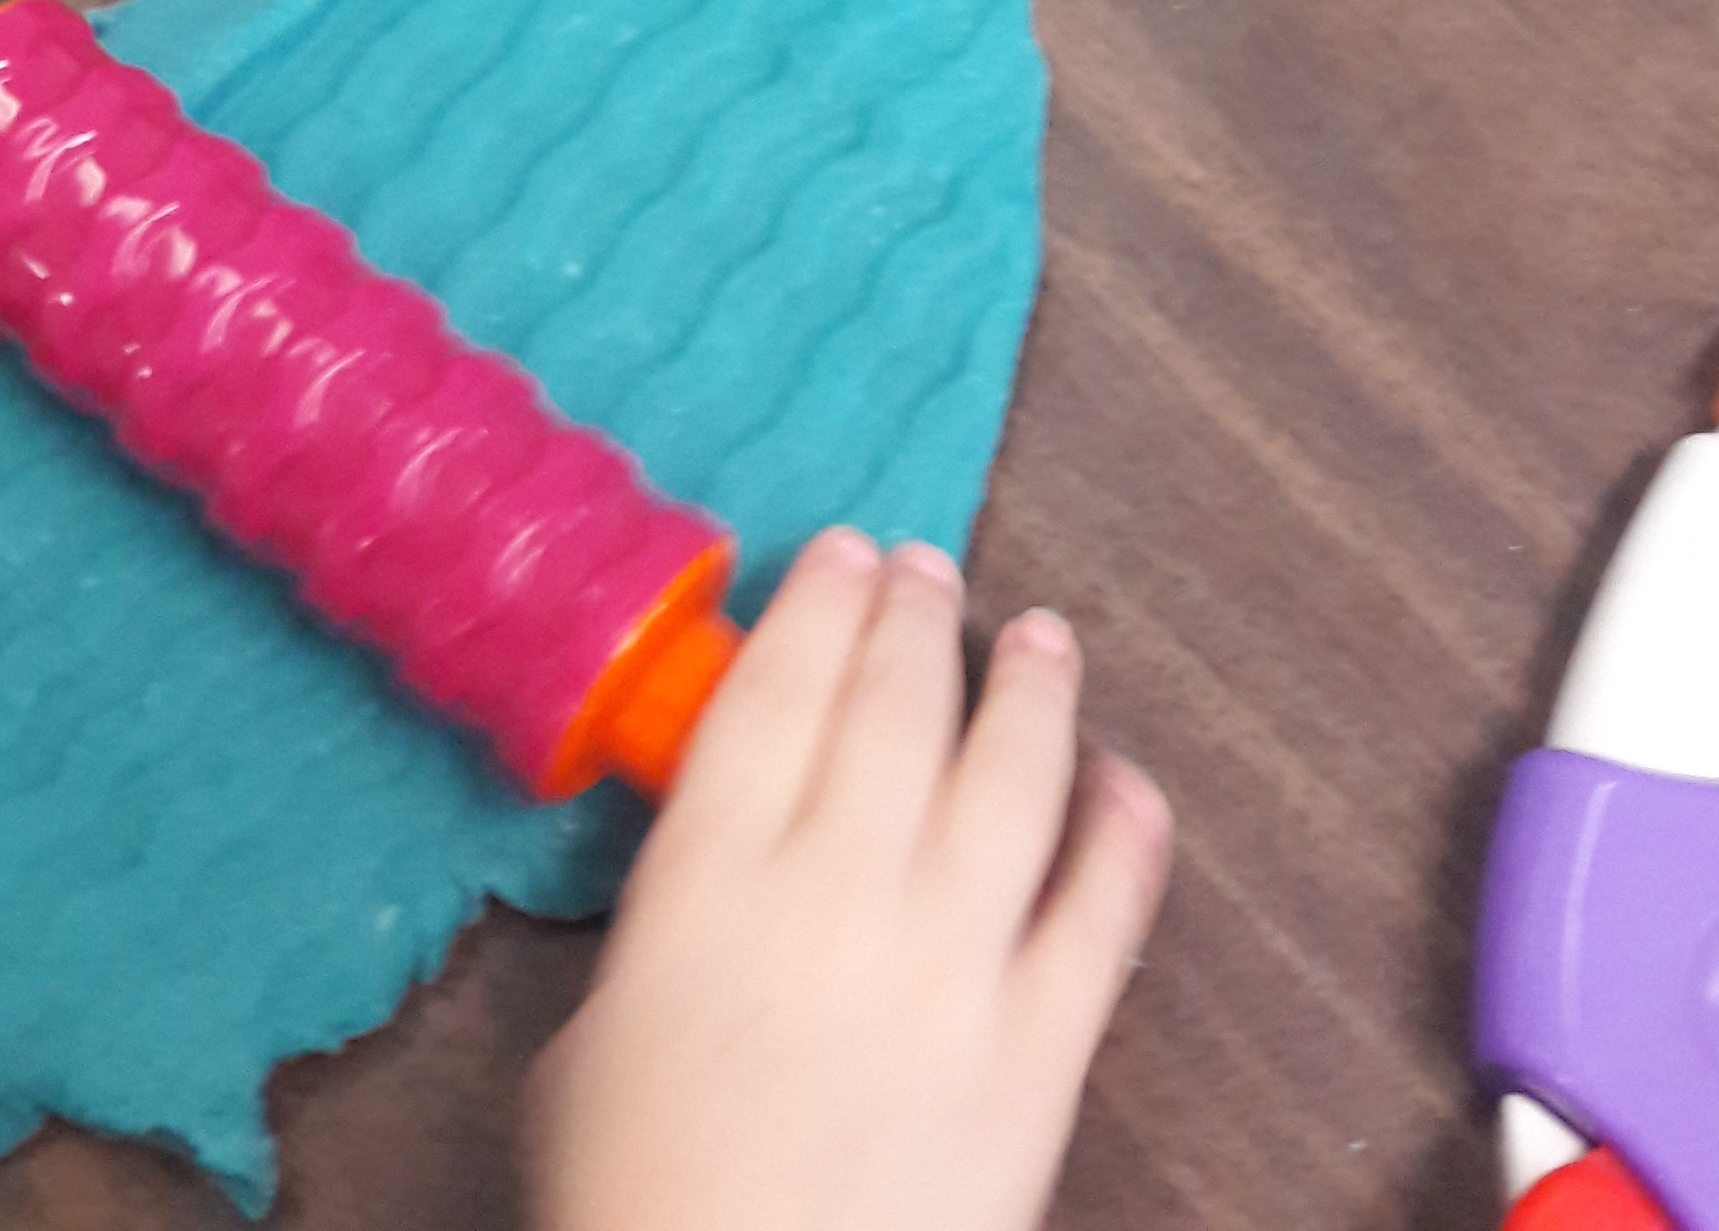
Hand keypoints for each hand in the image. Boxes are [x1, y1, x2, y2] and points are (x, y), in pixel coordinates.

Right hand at [527, 531, 1171, 1230]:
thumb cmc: (638, 1204)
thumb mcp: (590, 1046)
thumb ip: (662, 935)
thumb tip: (712, 885)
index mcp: (711, 880)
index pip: (776, 691)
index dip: (816, 606)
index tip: (844, 552)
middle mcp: (839, 887)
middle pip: (893, 706)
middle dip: (914, 615)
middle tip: (927, 564)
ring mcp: (954, 963)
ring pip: (1012, 775)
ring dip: (1028, 687)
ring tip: (1039, 635)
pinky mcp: (1042, 1048)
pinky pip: (1101, 913)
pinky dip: (1125, 834)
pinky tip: (1129, 783)